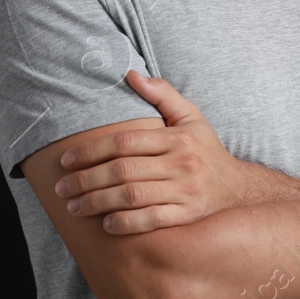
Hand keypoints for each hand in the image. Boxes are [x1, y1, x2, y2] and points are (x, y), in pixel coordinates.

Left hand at [54, 70, 243, 233]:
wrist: (238, 189)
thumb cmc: (206, 151)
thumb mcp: (191, 117)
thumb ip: (162, 94)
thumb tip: (130, 74)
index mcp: (177, 138)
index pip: (126, 142)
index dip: (92, 151)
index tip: (67, 160)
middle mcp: (182, 164)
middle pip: (124, 171)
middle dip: (87, 180)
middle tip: (62, 188)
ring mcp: (186, 192)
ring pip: (133, 196)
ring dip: (98, 203)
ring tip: (73, 208)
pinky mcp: (188, 216)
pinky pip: (153, 221)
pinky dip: (127, 223)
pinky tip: (106, 224)